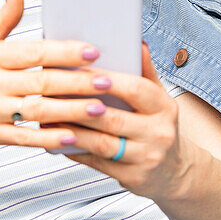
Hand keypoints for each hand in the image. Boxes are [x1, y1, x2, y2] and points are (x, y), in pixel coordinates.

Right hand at [0, 0, 118, 148]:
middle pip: (41, 82)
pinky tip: (73, 138)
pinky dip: (48, 139)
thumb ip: (3, 19)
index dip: (64, 51)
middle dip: (76, 82)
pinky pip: (24, 138)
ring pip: (37, 111)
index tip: (93, 51)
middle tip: (107, 81)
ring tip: (98, 109)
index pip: (34, 52)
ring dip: (69, 111)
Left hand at [59, 42, 197, 202]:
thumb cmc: (157, 126)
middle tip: (51, 94)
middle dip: (80, 107)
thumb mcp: (158, 99)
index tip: (83, 72)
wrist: (174, 172)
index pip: (136, 90)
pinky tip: (55, 141)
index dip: (110, 81)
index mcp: (165, 107)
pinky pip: (96, 163)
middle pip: (113, 118)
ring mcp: (146, 158)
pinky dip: (74, 151)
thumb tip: (136, 41)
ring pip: (101, 143)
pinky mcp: (133, 178)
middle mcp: (159, 133)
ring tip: (47, 119)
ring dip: (71, 131)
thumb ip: (145, 72)